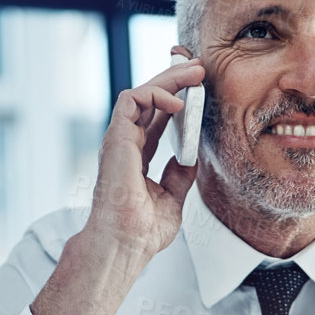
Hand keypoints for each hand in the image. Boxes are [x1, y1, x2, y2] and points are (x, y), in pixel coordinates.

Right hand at [82, 43, 203, 256]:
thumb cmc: (141, 233)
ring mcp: (119, 140)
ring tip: (194, 73)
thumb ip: (179, 175)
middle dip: (173, 80)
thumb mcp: (172, 199)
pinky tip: (178, 101)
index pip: (154, 119)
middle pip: (148, 101)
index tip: (197, 90)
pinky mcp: (116, 138)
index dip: (174, 101)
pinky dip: (156, 93)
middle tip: (199, 69)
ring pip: (140, 94)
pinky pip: (132, 100)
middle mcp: (125, 146)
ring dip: (168, 79)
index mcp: (135, 159)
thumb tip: (190, 157)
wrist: (125, 245)